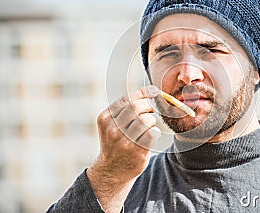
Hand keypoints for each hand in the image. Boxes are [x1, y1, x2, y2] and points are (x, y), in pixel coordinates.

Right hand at [87, 85, 160, 211]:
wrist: (111, 170)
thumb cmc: (116, 141)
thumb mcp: (112, 124)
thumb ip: (124, 109)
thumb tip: (150, 91)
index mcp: (105, 119)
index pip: (126, 99)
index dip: (143, 92)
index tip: (154, 90)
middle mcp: (112, 130)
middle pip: (136, 107)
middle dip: (148, 105)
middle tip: (151, 109)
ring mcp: (124, 142)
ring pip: (146, 120)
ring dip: (151, 120)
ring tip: (148, 125)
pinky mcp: (136, 153)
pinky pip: (153, 134)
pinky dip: (155, 132)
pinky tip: (151, 135)